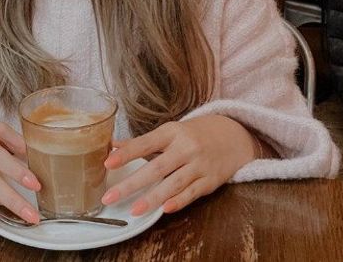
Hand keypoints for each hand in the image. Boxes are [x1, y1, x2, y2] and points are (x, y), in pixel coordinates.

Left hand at [101, 115, 256, 214]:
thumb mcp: (171, 131)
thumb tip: (113, 146)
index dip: (127, 153)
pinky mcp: (210, 180)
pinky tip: (166, 209)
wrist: (234, 135)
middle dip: (132, 183)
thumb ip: (143, 142)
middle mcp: (187, 147)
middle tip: (110, 197)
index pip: (146, 143)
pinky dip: (180, 200)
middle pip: (157, 167)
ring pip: (174, 183)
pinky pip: (193, 192)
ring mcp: (199, 164)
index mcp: (173, 132)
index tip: (108, 163)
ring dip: (153, 197)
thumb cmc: (196, 134)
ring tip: (134, 210)